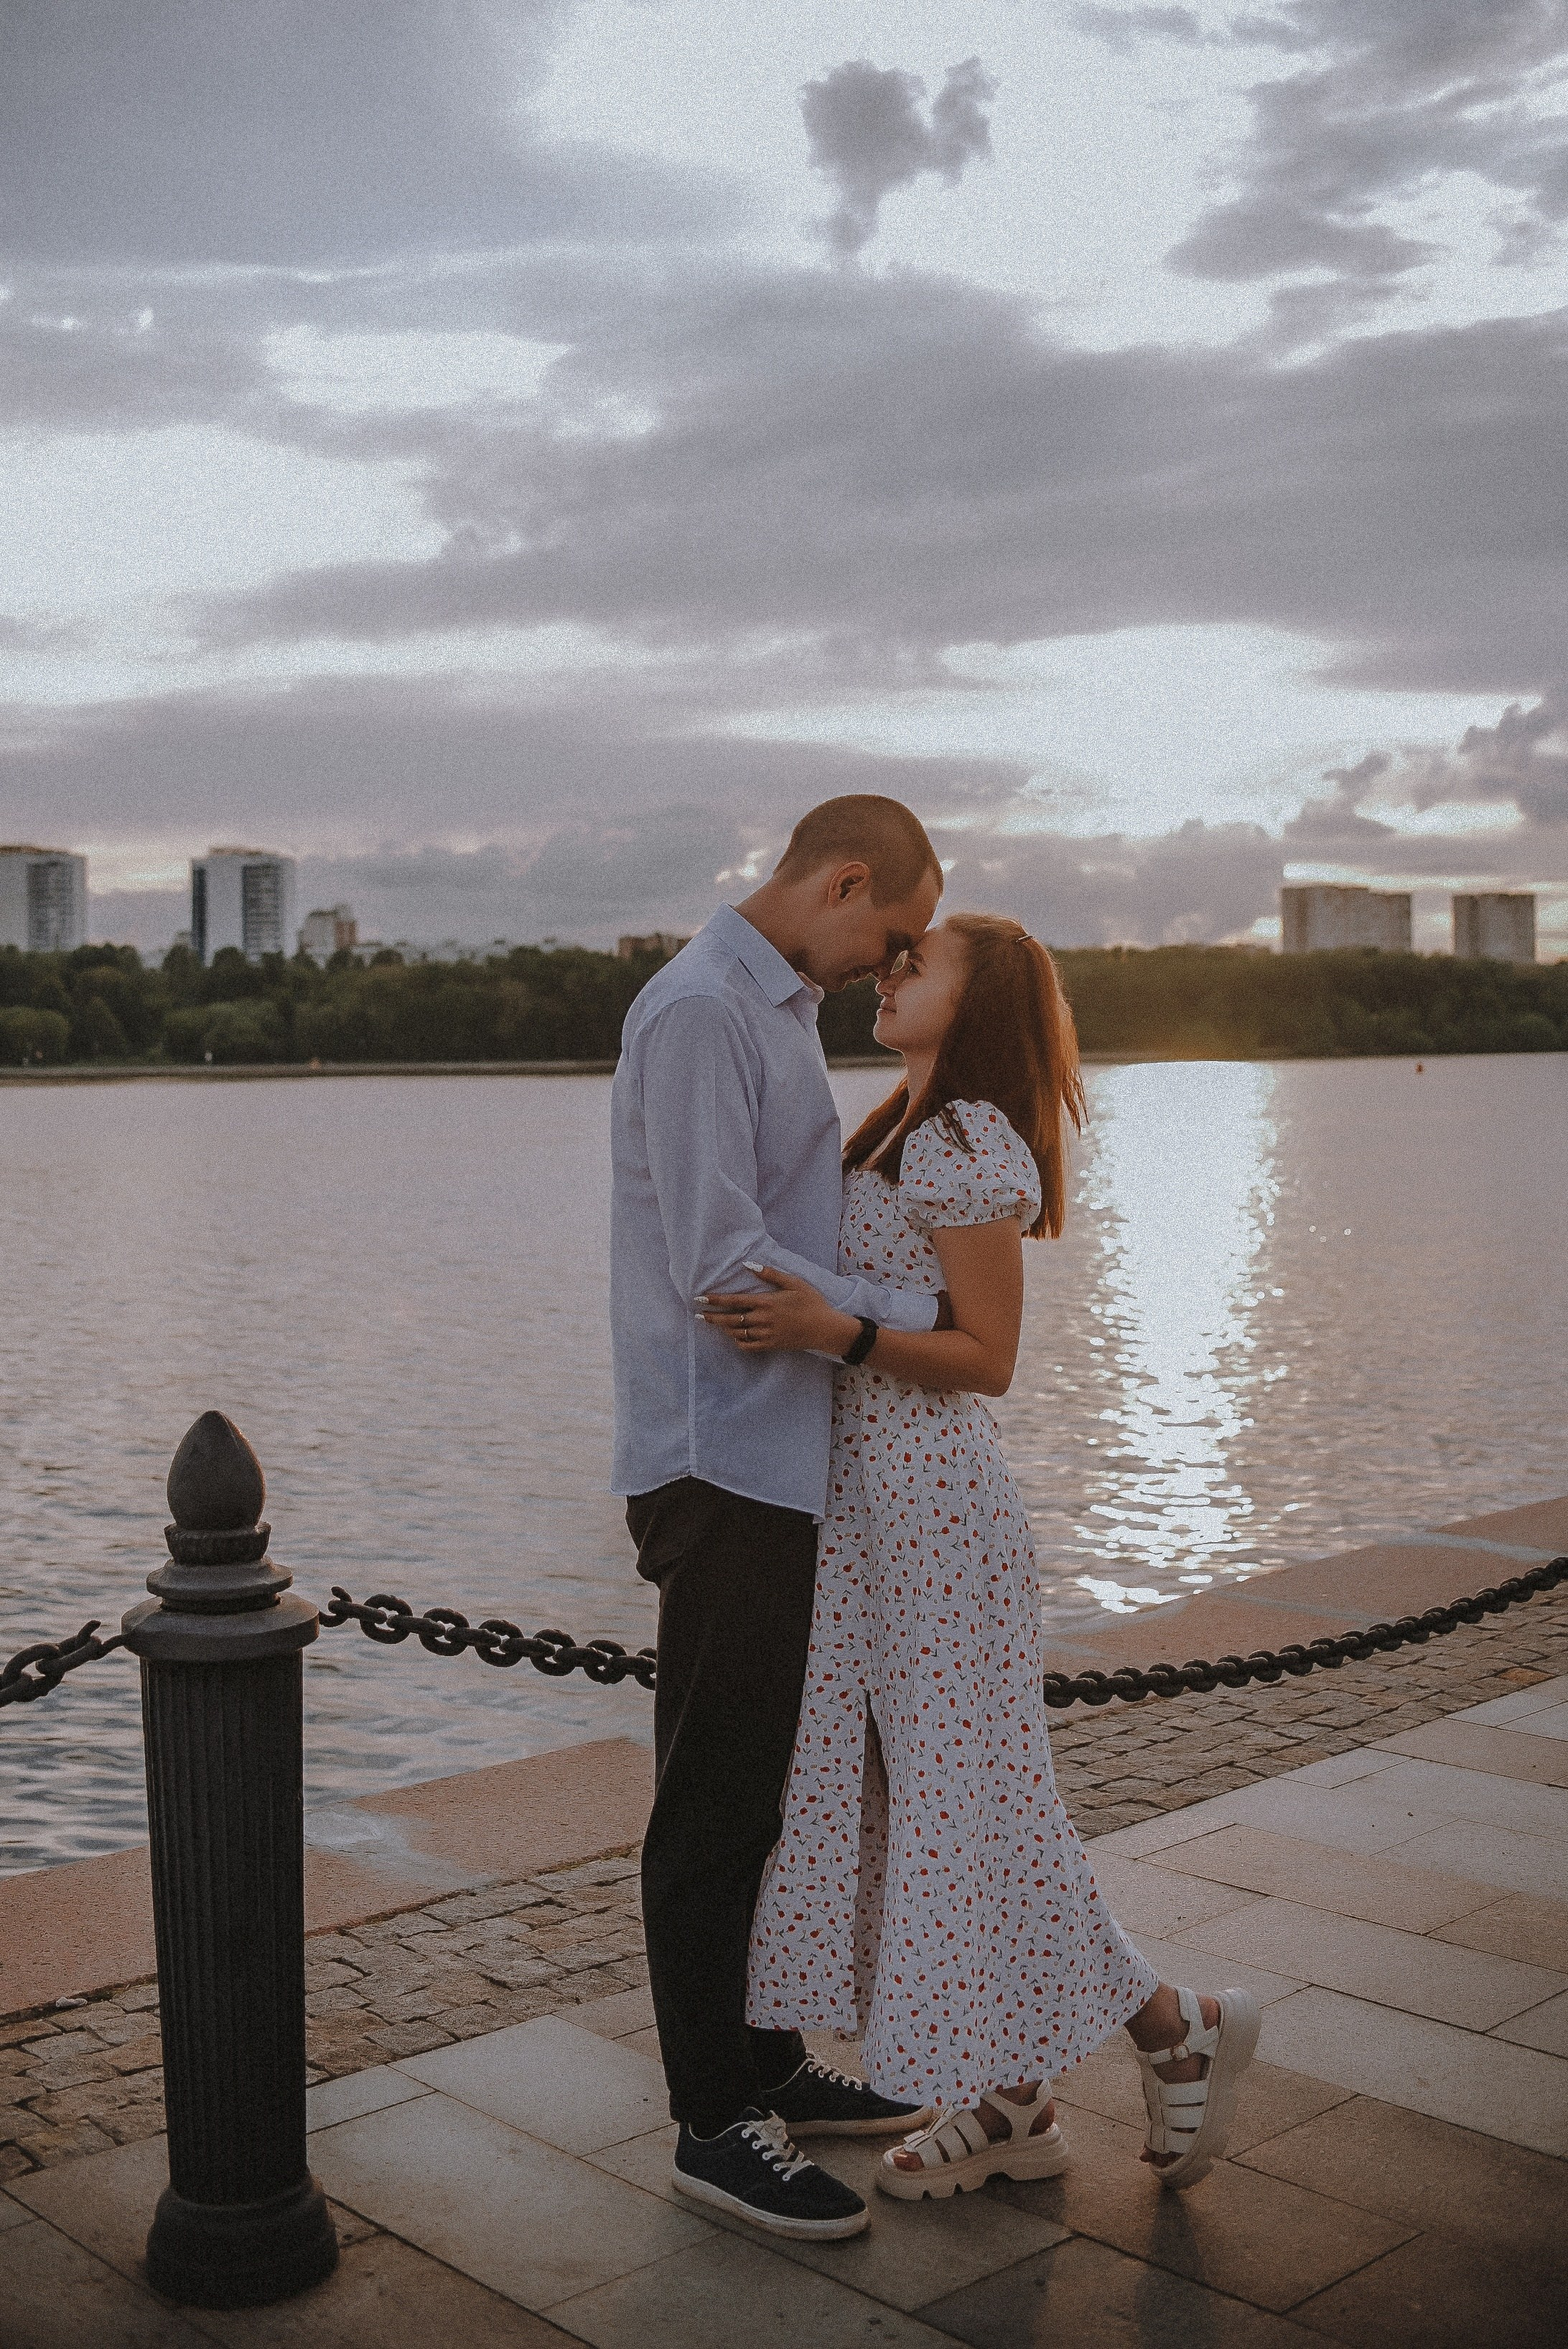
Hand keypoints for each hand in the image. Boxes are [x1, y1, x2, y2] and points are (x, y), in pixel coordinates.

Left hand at [696, 1266, 858, 1356]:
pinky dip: (737, 1342)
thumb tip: (749, 1264)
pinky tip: (733, 1336)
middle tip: (698, 1315)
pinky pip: (748, 1346)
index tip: (700, 1298)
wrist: (825, 1328)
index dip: (715, 1300)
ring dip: (723, 1328)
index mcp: (766, 1303)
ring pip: (737, 1333)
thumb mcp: (794, 1282)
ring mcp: (765, 1335)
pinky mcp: (771, 1345)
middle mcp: (762, 1320)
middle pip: (730, 1320)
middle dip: (712, 1317)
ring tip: (713, 1323)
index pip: (734, 1302)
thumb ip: (770, 1274)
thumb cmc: (811, 1302)